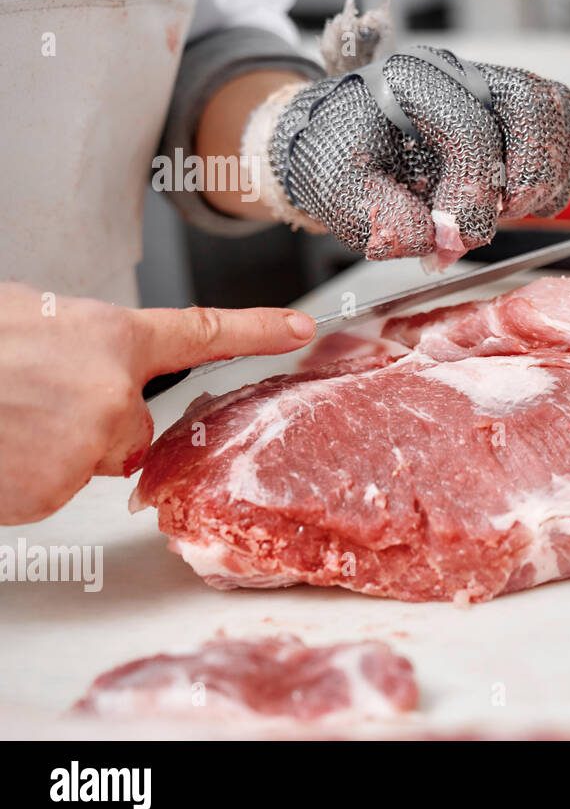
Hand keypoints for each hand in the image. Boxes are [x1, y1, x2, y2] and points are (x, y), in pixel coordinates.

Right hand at [0, 283, 315, 524]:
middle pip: (130, 426)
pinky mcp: (55, 490)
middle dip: (89, 422)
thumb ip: (76, 343)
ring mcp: (87, 445)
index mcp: (108, 337)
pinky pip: (49, 488)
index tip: (300, 328)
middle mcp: (114, 393)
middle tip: (24, 400)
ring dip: (49, 448)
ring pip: (87, 458)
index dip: (256, 330)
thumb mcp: (25, 318)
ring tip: (1, 419)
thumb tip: (83, 358)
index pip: (201, 332)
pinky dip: (21, 476)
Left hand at [251, 49, 569, 267]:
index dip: (472, 194)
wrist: (338, 133)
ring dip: (546, 171)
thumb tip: (432, 240)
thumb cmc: (341, 157)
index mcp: (409, 82)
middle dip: (528, 172)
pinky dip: (553, 167)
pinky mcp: (509, 103)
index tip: (455, 239)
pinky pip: (557, 122)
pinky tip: (522, 202)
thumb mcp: (337, 192)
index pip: (469, 130)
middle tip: (505, 216)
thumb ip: (380, 219)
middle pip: (528, 102)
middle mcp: (456, 71)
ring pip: (551, 108)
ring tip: (514, 211)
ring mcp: (487, 81)